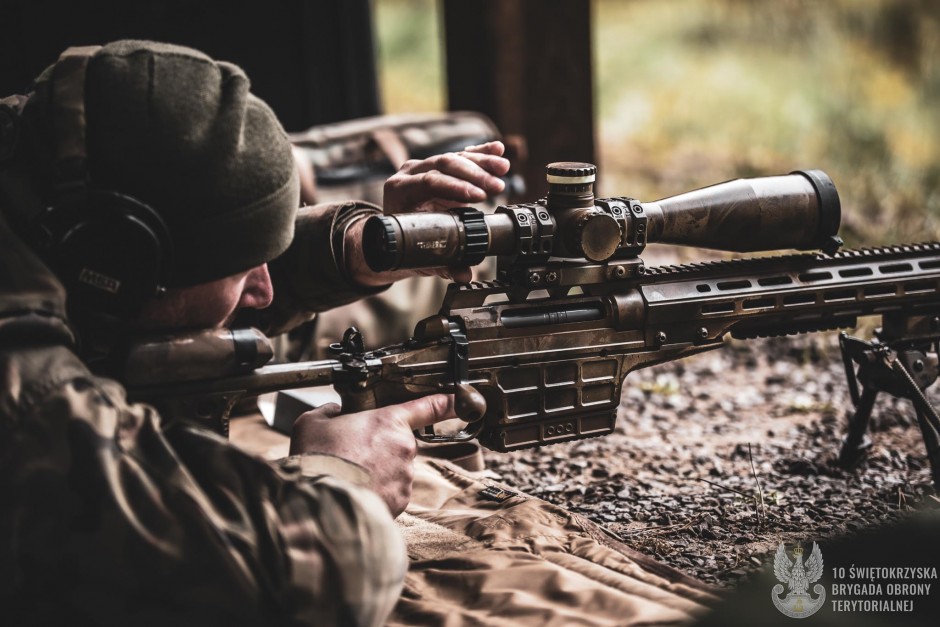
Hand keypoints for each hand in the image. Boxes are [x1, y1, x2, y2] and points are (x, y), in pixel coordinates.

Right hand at [289, 394, 456, 516]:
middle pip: (399, 443)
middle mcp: (404, 447)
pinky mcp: (400, 501)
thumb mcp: (313, 423)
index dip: (446, 402)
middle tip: (353, 453)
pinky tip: (355, 491)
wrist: (320, 501)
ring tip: (350, 475)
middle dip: (380, 447)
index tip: (458, 400)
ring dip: (377, 471)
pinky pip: (391, 492)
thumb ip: (329, 413)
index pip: (429, 406)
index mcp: (389, 421)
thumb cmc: (319, 458)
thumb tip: (333, 413)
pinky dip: (377, 492)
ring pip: (395, 469)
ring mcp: (405, 476)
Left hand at [346, 141, 510, 286]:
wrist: (396, 236)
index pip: (429, 182)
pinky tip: (498, 149)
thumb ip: (443, 265)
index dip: (455, 187)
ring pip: (456, 157)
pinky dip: (481, 153)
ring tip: (504, 170)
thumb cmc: (406, 245)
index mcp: (400, 191)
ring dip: (483, 163)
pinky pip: (462, 155)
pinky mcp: (441, 166)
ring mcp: (426, 167)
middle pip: (444, 164)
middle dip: (474, 175)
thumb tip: (464, 274)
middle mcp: (410, 173)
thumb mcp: (421, 255)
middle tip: (497, 187)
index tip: (478, 197)